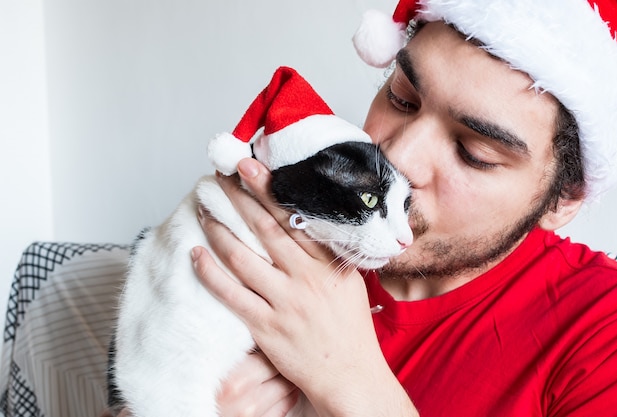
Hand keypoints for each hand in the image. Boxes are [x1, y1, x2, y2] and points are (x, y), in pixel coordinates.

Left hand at [192, 158, 418, 415]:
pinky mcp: (266, 326)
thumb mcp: (349, 282)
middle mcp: (306, 278)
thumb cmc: (350, 328)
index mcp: (328, 263)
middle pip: (265, 228)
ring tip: (204, 211)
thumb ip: (328, 254)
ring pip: (242, 257)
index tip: (251, 167)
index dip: (269, 189)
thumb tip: (305, 223)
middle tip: (220, 177)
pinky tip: (197, 255)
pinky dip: (210, 272)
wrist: (349, 374)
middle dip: (239, 198)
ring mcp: (284, 302)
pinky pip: (230, 294)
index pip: (295, 216)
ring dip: (219, 230)